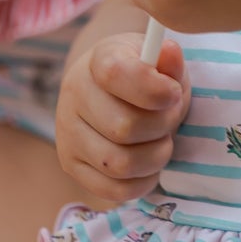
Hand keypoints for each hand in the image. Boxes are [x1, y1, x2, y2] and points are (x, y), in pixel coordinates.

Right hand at [56, 31, 190, 207]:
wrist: (110, 90)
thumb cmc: (143, 76)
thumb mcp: (161, 60)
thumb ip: (170, 60)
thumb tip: (170, 52)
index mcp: (98, 60)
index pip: (116, 74)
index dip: (153, 89)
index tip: (174, 93)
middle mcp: (74, 94)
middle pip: (124, 127)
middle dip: (161, 127)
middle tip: (171, 118)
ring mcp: (67, 132)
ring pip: (119, 164)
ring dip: (155, 157)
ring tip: (162, 141)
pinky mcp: (70, 164)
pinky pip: (113, 189)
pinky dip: (142, 182)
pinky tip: (149, 163)